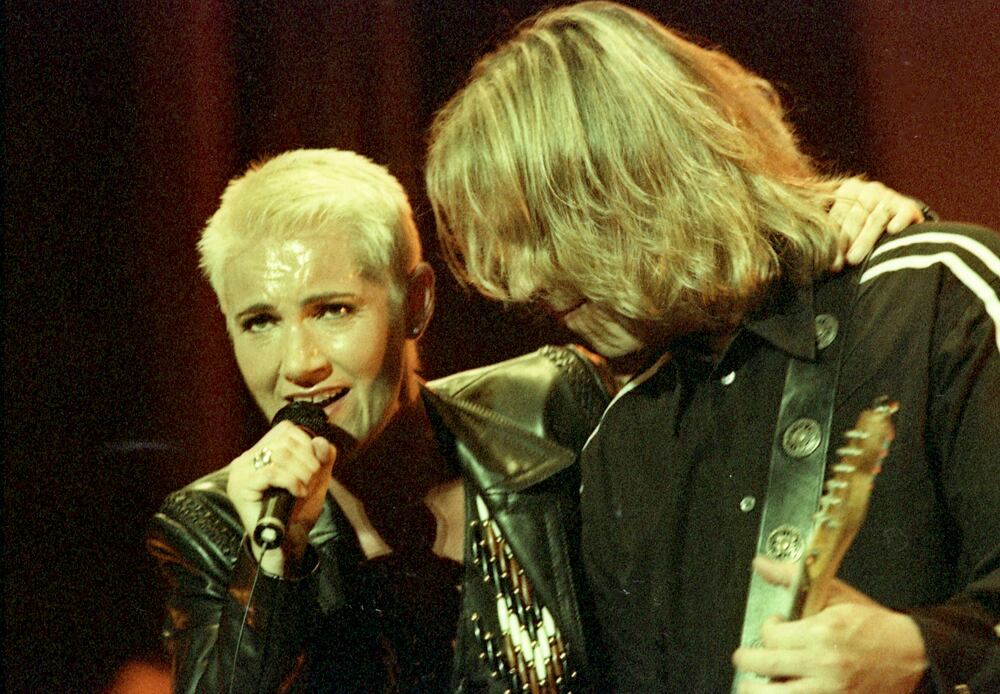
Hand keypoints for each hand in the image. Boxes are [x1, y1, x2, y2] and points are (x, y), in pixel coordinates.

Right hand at [226, 420, 336, 574]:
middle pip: (285, 441)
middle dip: (307, 461)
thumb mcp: (316, 478)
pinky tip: (298, 493)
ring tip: (304, 489)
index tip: (316, 467)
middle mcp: (247, 458)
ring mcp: (240, 472)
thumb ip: (322, 456)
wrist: (288, 542)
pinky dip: (292, 481)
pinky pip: (271, 472)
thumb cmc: (298, 511)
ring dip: (301, 473)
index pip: (286, 430)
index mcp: (261, 452)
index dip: (307, 444)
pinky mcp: (239, 486)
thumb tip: (320, 440)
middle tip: (311, 482)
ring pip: (279, 455)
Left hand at [732, 556, 927, 692]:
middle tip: (745, 659)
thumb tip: (762, 564)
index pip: (771, 637)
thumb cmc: (874, 627)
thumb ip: (791, 578)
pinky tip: (781, 692)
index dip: (766, 630)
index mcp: (821, 634)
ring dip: (757, 690)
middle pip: (765, 667)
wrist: (914, 655)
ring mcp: (831, 692)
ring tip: (751, 685)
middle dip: (748, 661)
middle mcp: (824, 666)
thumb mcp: (834, 594)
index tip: (772, 627)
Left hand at [829, 178, 925, 267]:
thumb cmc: (864, 225)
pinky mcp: (909, 206)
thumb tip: (826, 259)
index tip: (829, 258)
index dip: (833, 237)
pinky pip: (904, 213)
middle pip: (856, 217)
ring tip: (854, 259)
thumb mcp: (847, 223)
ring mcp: (890, 196)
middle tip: (840, 262)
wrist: (898, 217)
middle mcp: (870, 189)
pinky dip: (899, 220)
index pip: (839, 214)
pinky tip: (892, 230)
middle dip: (846, 241)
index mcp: (850, 188)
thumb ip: (836, 233)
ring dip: (864, 240)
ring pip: (876, 219)